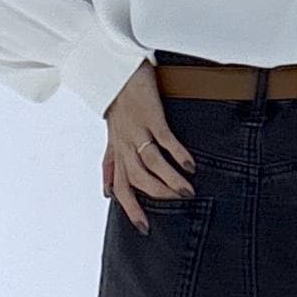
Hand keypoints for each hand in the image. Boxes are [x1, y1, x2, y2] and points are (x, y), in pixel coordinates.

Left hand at [102, 61, 196, 233]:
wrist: (115, 68)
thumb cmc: (117, 104)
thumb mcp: (111, 137)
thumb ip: (111, 164)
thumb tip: (107, 192)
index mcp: (117, 152)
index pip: (122, 188)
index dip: (131, 209)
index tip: (144, 228)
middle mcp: (125, 144)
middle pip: (139, 179)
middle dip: (158, 195)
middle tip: (178, 202)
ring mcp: (138, 130)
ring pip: (151, 163)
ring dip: (170, 179)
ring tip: (187, 190)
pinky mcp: (151, 115)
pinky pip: (164, 140)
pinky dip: (177, 154)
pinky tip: (189, 165)